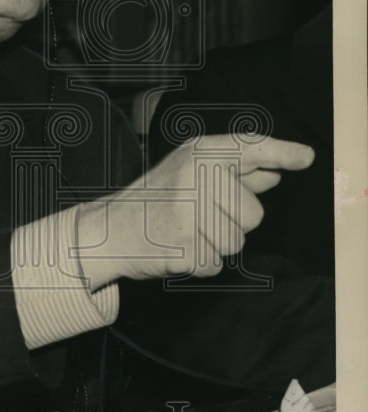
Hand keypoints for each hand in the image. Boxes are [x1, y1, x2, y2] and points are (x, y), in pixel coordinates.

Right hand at [75, 135, 314, 286]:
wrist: (106, 230)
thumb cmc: (153, 200)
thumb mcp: (187, 172)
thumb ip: (233, 171)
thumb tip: (275, 170)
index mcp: (197, 154)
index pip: (249, 147)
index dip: (281, 152)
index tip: (306, 157)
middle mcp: (194, 176)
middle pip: (253, 213)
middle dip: (234, 222)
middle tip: (199, 215)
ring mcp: (187, 211)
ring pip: (237, 242)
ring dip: (217, 245)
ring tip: (187, 232)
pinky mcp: (182, 245)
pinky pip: (216, 263)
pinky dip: (201, 263)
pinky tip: (178, 248)